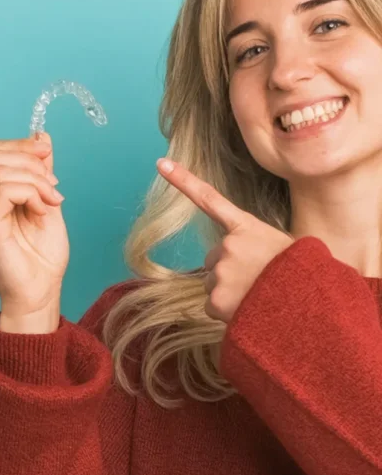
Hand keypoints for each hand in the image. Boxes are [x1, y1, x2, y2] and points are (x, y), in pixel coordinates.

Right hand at [0, 134, 68, 318]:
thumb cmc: (42, 257)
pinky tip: (43, 211)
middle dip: (32, 162)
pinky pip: (4, 191)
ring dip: (36, 180)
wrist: (40, 294)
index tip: (49, 161)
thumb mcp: (47, 202)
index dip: (24, 147)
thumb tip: (41, 137)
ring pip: (0, 170)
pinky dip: (31, 193)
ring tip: (52, 201)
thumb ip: (41, 172)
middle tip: (54, 187)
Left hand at [156, 158, 294, 324]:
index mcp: (246, 228)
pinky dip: (227, 311)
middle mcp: (228, 246)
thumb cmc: (303, 275)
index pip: (209, 199)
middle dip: (230, 270)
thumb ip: (254, 244)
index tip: (161, 164)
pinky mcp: (216, 300)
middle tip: (258, 279)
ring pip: (214, 283)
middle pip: (214, 258)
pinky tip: (249, 309)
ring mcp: (220, 272)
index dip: (182, 180)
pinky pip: (213, 305)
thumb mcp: (282, 246)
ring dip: (230, 291)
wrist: (312, 304)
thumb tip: (244, 262)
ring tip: (258, 295)